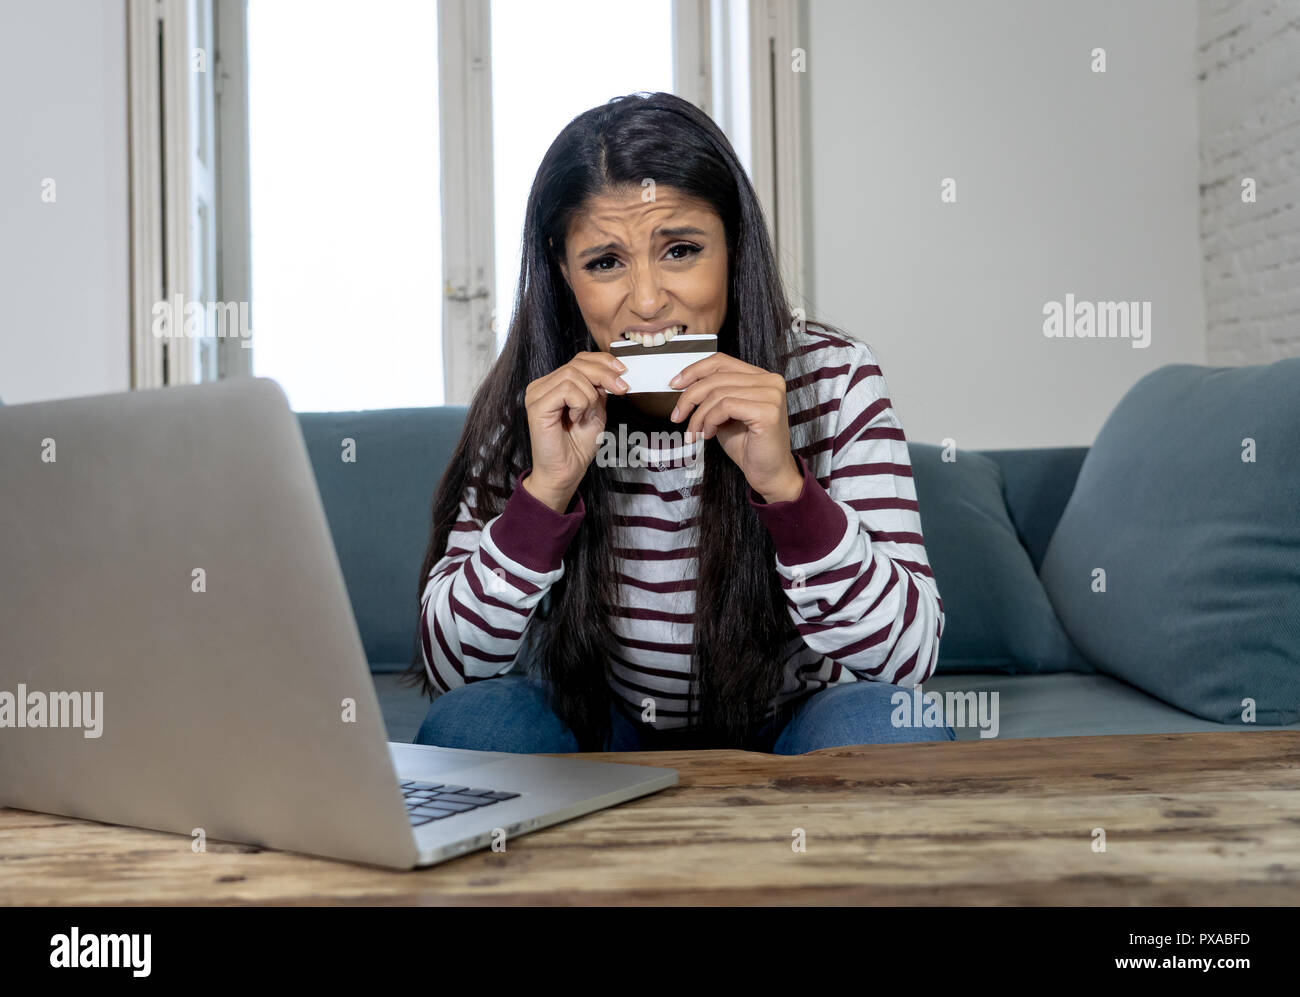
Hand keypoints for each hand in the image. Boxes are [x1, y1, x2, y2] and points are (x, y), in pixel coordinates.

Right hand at [522, 351, 628, 511]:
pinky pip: (566, 390)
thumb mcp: (596, 410)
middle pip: (577, 363)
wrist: (566, 472)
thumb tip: (612, 371)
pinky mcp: (536, 405)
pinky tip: (575, 419)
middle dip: (604, 374)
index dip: (603, 361)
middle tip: (621, 389)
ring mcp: (537, 394)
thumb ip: (599, 389)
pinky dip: (579, 403)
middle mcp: (542, 386)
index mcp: (555, 384)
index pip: (579, 359)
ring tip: (585, 416)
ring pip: (572, 375)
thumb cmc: (577, 446)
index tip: (623, 372)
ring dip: (589, 396)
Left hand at [668, 352, 802, 502]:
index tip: (675, 384)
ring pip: (718, 393)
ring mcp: (771, 394)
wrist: (768, 473)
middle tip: (678, 416)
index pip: (721, 362)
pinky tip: (710, 434)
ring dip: (699, 415)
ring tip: (696, 432)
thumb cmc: (748, 446)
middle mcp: (769, 381)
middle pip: (716, 377)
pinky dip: (710, 421)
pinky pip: (725, 406)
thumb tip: (684, 385)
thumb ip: (712, 395)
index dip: (694, 370)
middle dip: (690, 397)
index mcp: (760, 377)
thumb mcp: (724, 414)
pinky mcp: (768, 411)